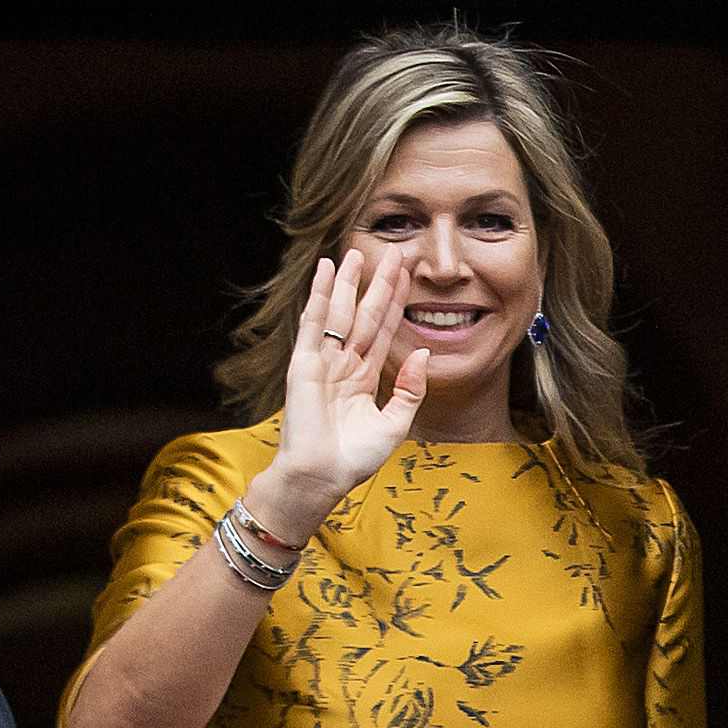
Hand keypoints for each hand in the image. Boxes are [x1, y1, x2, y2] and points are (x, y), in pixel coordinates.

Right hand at [253, 246, 429, 540]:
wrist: (322, 477)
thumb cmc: (354, 459)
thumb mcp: (395, 424)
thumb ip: (410, 390)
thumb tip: (422, 353)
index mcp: (364, 378)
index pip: (383, 331)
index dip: (396, 303)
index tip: (408, 277)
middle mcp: (343, 364)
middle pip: (365, 314)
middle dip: (379, 285)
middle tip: (394, 253)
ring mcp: (323, 361)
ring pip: (340, 312)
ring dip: (349, 281)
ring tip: (359, 251)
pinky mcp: (304, 362)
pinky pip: (313, 321)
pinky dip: (319, 294)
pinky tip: (325, 269)